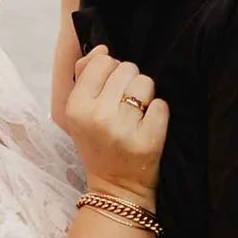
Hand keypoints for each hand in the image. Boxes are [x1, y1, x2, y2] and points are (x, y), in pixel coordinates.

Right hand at [63, 46, 166, 205]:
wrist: (115, 187)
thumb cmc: (97, 143)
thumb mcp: (79, 112)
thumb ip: (85, 74)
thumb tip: (102, 50)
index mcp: (76, 107)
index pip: (103, 62)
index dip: (111, 70)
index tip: (110, 89)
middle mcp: (97, 117)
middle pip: (127, 68)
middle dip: (129, 81)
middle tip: (124, 105)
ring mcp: (123, 129)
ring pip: (146, 83)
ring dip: (144, 95)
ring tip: (136, 114)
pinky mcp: (148, 140)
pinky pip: (161, 105)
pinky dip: (158, 113)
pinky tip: (147, 125)